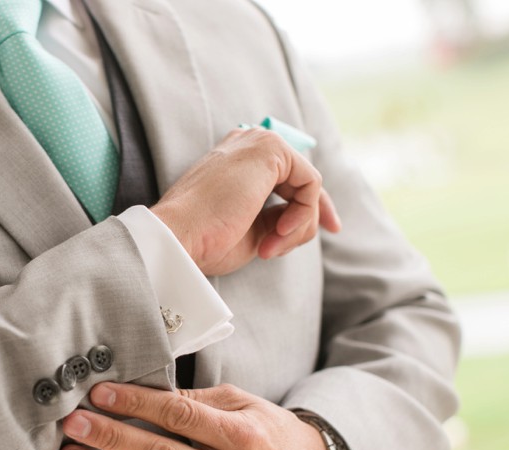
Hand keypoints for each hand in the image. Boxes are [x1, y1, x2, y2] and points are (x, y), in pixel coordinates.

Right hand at [150, 128, 340, 276]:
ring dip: (298, 227)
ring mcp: (259, 142)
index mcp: (237, 159)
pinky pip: (310, 186)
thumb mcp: (251, 230)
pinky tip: (277, 233)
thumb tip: (310, 218)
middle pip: (304, 181)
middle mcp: (248, 143)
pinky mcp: (271, 149)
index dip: (309, 206)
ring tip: (268, 248)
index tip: (328, 229)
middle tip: (297, 244)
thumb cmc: (204, 239)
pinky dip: (301, 216)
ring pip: (308, 188)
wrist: (179, 237)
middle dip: (309, 219)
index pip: (287, 178)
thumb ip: (277, 216)